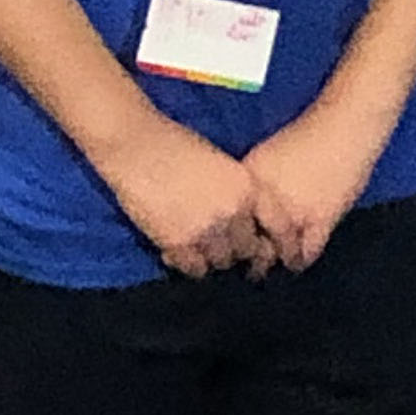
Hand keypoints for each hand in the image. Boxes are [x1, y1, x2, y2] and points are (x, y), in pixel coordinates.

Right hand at [103, 116, 272, 278]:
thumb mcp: (223, 166)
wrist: (136, 145)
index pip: (279, 226)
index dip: (278, 244)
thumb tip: (248, 224)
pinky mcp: (178, 242)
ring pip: (222, 262)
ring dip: (212, 258)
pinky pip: (194, 269)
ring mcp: (207, 228)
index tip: (268, 254)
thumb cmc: (177, 146)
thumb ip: (238, 194)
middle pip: (248, 249)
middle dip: (237, 250)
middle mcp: (234, 211)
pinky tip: (177, 252)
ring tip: (197, 248)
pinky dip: (188, 265)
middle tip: (221, 248)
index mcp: (249, 187)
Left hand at [243, 97, 389, 273]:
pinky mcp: (319, 219)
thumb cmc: (307, 137)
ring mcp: (292, 212)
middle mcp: (265, 200)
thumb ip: (253, 187)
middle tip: (255, 268)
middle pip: (252, 244)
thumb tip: (243, 218)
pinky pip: (306, 253)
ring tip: (278, 264)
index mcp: (247, 182)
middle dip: (254, 257)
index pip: (231, 224)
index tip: (234, 251)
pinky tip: (300, 259)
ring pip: (280, 253)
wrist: (345, 126)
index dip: (233, 240)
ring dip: (280, 260)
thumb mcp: (265, 158)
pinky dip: (302, 259)